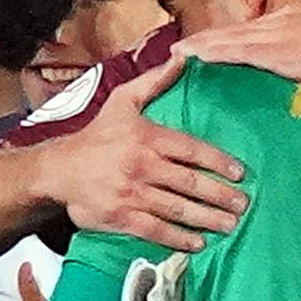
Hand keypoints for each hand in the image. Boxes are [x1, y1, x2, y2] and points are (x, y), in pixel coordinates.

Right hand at [32, 59, 246, 250]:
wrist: (58, 170)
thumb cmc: (96, 137)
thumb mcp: (122, 102)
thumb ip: (154, 82)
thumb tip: (182, 58)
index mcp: (146, 137)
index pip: (191, 149)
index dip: (218, 162)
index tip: (239, 173)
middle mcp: (141, 165)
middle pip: (189, 182)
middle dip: (220, 195)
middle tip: (242, 204)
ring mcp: (131, 193)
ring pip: (177, 208)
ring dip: (207, 218)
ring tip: (229, 225)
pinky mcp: (120, 217)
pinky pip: (155, 229)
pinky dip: (178, 238)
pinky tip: (197, 242)